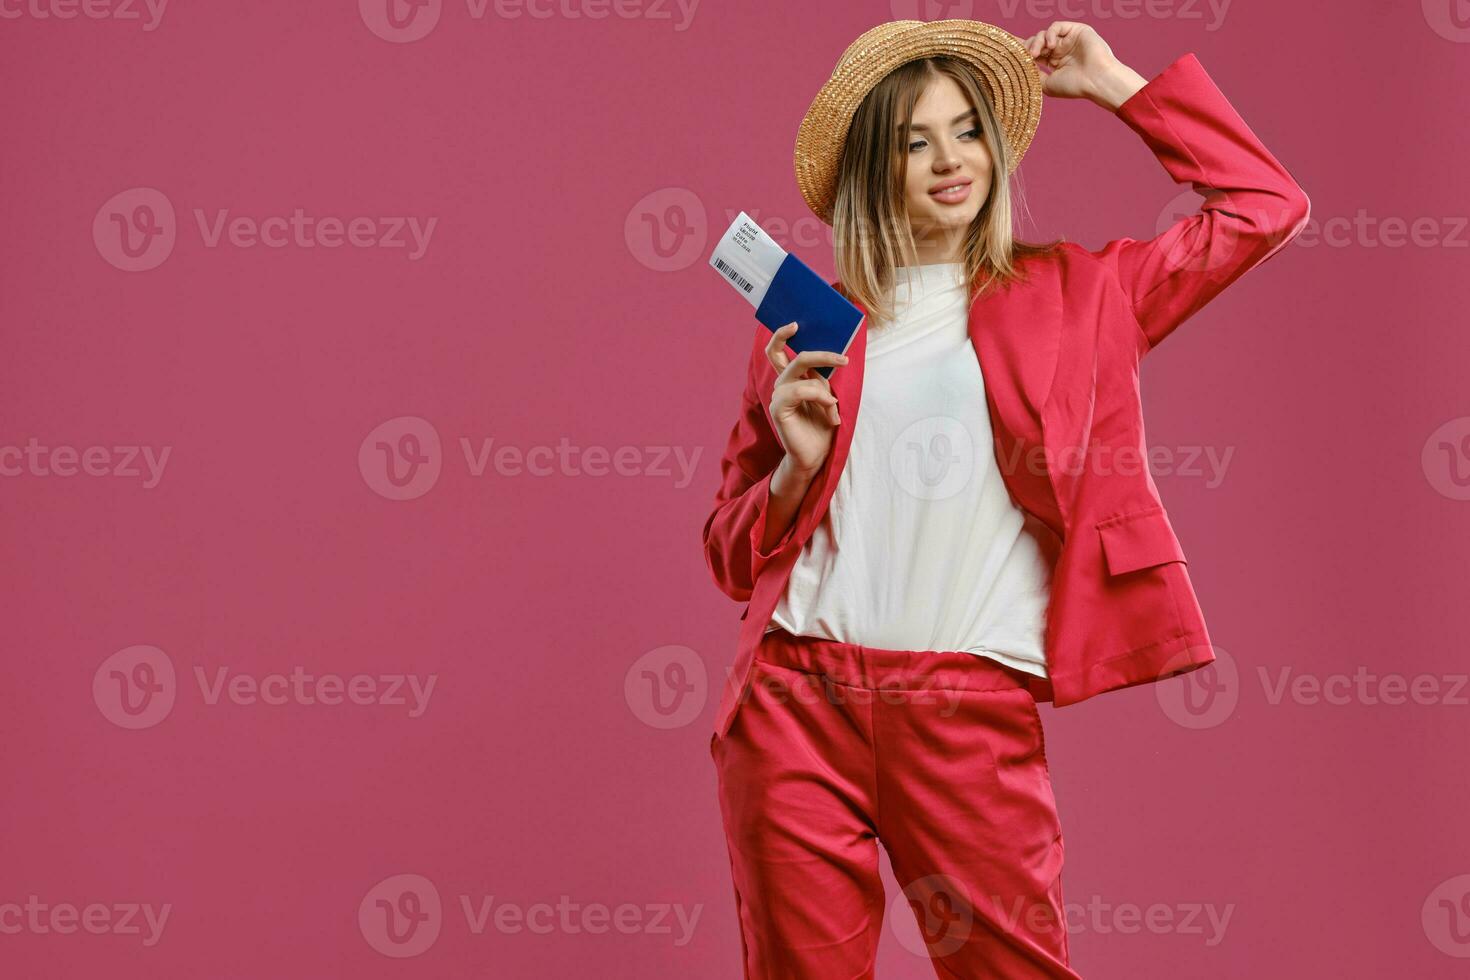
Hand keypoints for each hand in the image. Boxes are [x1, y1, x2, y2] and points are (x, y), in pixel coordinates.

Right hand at [763, 322, 847, 476]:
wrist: (816, 457)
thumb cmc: (822, 428)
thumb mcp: (827, 396)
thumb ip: (822, 377)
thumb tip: (832, 356)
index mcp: (791, 379)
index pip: (777, 351)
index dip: (782, 335)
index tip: (796, 323)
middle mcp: (781, 384)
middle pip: (792, 355)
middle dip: (820, 353)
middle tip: (842, 359)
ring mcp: (778, 396)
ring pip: (802, 372)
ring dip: (825, 389)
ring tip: (834, 407)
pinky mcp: (778, 408)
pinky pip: (802, 390)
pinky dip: (821, 397)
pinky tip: (830, 413)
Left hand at [1022, 22, 1143, 109]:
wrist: (1096, 80)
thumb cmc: (1074, 86)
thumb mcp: (1047, 84)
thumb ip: (1033, 74)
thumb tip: (1019, 65)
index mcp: (1054, 63)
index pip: (1034, 53)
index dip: (1021, 51)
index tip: (1007, 50)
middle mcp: (1061, 50)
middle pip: (1036, 42)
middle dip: (1027, 48)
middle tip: (1025, 56)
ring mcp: (1068, 40)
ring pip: (1044, 34)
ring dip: (1036, 42)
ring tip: (1036, 54)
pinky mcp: (1076, 30)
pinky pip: (1056, 26)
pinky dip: (1050, 34)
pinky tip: (1050, 46)